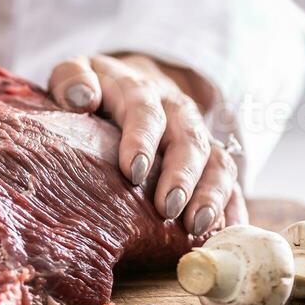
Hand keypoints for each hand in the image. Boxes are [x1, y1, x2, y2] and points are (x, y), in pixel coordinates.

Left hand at [48, 54, 243, 234]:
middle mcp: (176, 111)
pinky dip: (233, 206)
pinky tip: (226, 233)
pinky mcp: (210, 159)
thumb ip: (72, 79)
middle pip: (189, 138)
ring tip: (198, 226)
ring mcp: (198, 135)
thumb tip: (82, 97)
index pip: (144, 109)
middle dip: (182, 174)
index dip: (141, 138)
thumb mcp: (77, 71)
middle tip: (170, 208)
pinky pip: (231, 181)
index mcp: (139, 89)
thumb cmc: (98, 88)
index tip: (133, 171)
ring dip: (212, 194)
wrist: (137, 80)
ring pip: (217, 160)